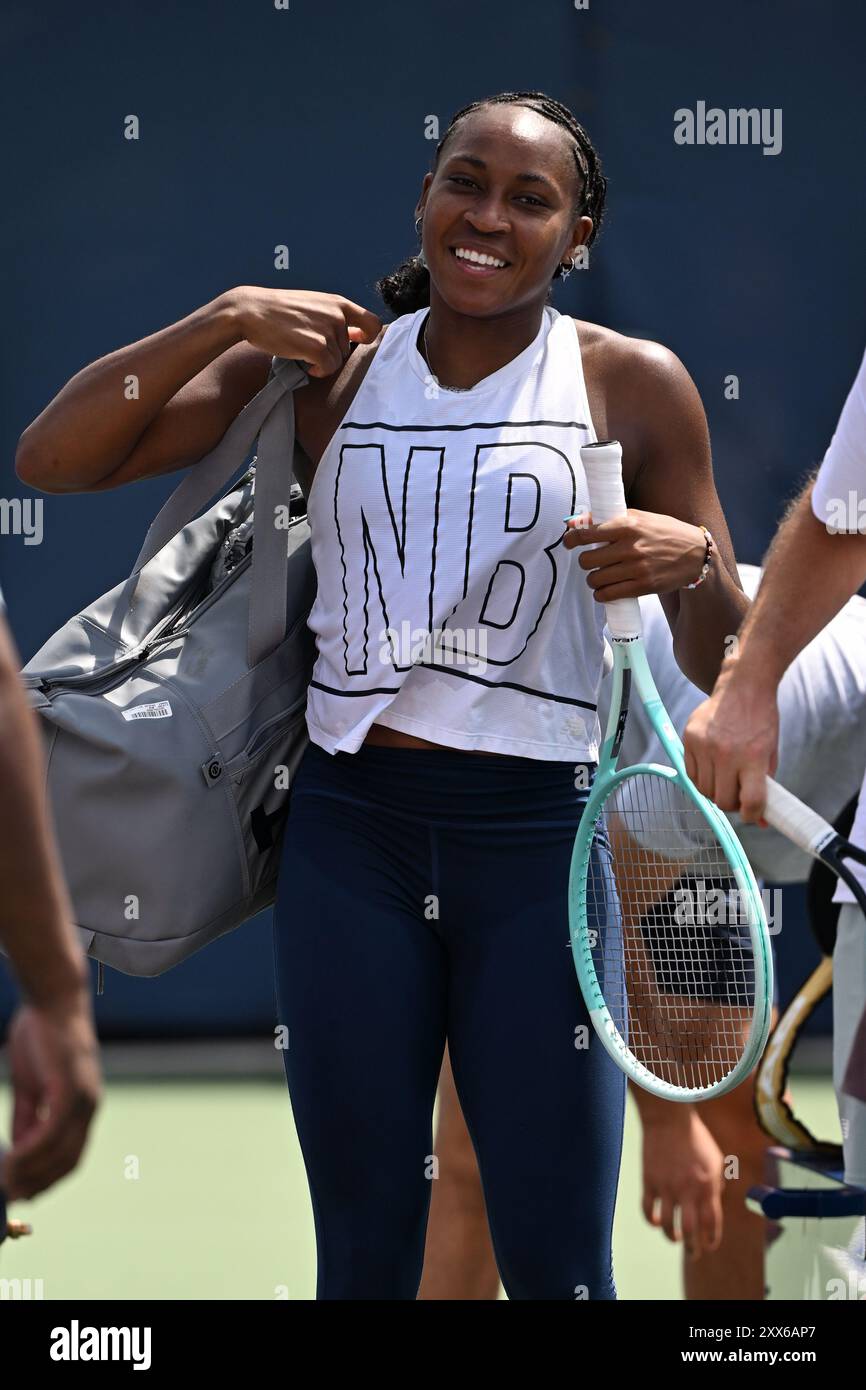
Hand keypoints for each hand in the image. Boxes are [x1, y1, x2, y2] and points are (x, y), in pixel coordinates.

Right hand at [1, 989, 101, 1200]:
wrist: (51, 999)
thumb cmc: (39, 1037)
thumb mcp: (30, 1087)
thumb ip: (27, 1118)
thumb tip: (18, 1150)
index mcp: (84, 1106)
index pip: (71, 1155)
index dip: (48, 1178)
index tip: (24, 1193)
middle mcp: (90, 1106)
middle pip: (68, 1161)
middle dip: (39, 1183)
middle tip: (11, 1197)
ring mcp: (83, 1099)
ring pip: (59, 1152)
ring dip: (31, 1173)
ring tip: (6, 1185)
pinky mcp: (70, 1089)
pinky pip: (50, 1132)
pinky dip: (30, 1153)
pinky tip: (11, 1162)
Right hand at [228, 287, 382, 378]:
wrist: (251, 311)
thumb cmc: (280, 311)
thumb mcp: (313, 306)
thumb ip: (336, 319)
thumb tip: (357, 336)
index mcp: (338, 303)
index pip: (372, 322)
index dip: (368, 337)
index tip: (356, 342)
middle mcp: (337, 315)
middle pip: (349, 349)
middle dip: (332, 353)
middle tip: (310, 347)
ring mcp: (327, 330)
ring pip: (338, 360)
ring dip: (323, 362)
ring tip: (304, 351)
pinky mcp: (316, 346)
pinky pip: (328, 368)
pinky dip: (319, 371)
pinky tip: (307, 365)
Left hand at [563, 508, 706, 600]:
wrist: (696, 554)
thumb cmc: (665, 532)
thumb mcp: (641, 517)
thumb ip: (612, 519)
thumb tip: (578, 522)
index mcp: (628, 525)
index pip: (587, 533)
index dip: (571, 539)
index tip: (568, 542)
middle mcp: (630, 547)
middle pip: (587, 560)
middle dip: (585, 562)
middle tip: (591, 561)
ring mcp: (636, 568)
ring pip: (595, 579)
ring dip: (593, 579)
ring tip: (600, 576)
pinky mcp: (643, 586)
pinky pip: (609, 594)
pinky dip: (601, 594)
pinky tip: (604, 590)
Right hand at [641, 1108, 723, 1258]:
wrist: (669, 1118)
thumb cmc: (696, 1138)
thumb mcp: (716, 1160)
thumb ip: (717, 1185)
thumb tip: (713, 1203)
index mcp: (708, 1186)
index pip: (711, 1223)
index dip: (711, 1240)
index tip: (709, 1246)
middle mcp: (688, 1190)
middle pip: (690, 1231)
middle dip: (692, 1248)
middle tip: (693, 1254)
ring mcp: (667, 1187)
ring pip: (667, 1225)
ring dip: (672, 1237)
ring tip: (675, 1237)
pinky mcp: (649, 1181)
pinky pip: (648, 1209)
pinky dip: (651, 1220)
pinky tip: (655, 1221)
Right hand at [683, 660, 779, 818]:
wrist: (743, 686)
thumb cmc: (761, 719)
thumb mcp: (770, 751)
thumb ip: (766, 784)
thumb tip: (760, 817)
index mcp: (753, 757)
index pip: (750, 801)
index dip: (752, 814)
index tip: (752, 814)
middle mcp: (727, 753)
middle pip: (723, 800)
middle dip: (732, 804)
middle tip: (737, 795)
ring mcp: (705, 746)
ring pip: (704, 790)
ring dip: (715, 791)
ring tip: (724, 779)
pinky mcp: (690, 739)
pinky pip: (691, 774)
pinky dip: (701, 778)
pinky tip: (712, 768)